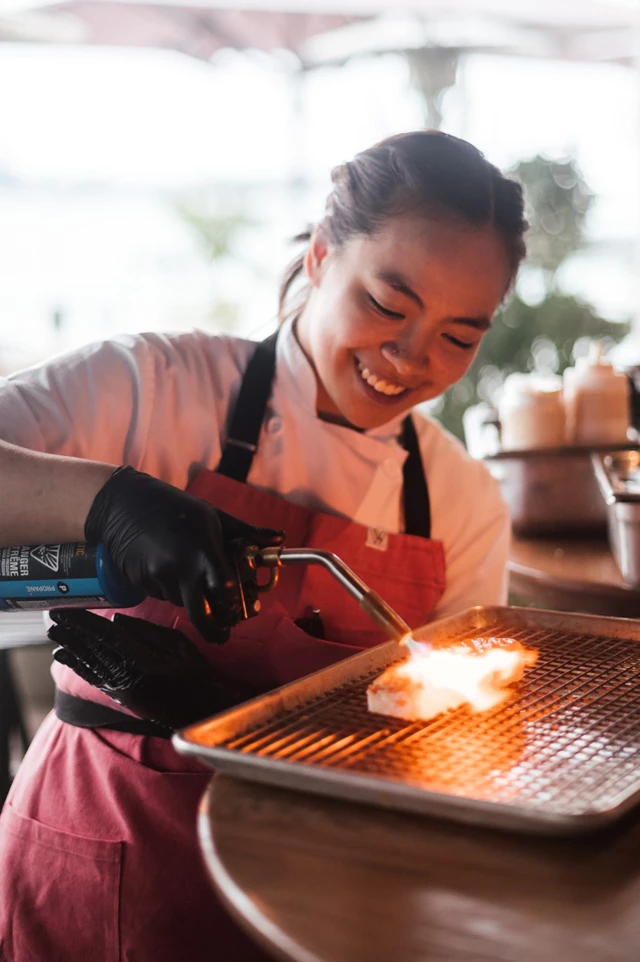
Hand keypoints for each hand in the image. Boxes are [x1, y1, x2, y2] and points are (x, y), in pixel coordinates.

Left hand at [50, 609, 259, 729]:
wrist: (202, 710)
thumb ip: (147, 632)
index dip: (82, 622)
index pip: (104, 636)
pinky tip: (65, 658)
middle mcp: (126, 675)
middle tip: (52, 617)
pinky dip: (78, 667)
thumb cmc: (196, 674)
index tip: (65, 610)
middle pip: (92, 649)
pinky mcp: (122, 698)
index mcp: (140, 659)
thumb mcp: (179, 645)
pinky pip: (94, 679)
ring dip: (70, 647)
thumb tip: (115, 621)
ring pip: (89, 664)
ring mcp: (122, 689)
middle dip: (71, 631)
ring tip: (54, 634)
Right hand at [85, 466, 283, 642]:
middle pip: (201, 614)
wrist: (124, 505)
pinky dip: (173, 592)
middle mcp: (181, 568)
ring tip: (193, 582)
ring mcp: (159, 577)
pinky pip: (164, 596)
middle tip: (222, 633)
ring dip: (193, 602)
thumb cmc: (176, 508)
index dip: (234, 605)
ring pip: (183, 605)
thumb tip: (280, 538)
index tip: (240, 611)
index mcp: (204, 550)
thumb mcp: (214, 516)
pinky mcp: (143, 582)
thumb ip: (247, 532)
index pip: (225, 590)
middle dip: (213, 630)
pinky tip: (171, 573)